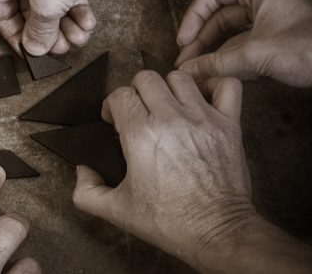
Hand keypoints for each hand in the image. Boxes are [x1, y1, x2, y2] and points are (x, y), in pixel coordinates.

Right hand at [0, 0, 100, 55]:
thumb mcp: (46, 5)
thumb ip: (39, 32)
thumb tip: (34, 49)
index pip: (1, 16)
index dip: (16, 37)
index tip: (30, 52)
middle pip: (29, 15)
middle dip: (48, 34)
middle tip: (60, 48)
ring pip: (51, 7)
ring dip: (66, 26)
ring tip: (79, 37)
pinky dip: (77, 11)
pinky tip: (87, 22)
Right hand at [73, 70, 253, 268]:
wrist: (216, 233)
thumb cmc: (168, 221)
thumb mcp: (116, 211)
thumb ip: (86, 191)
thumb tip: (82, 169)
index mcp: (141, 135)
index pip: (119, 95)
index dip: (112, 106)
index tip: (115, 122)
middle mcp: (171, 119)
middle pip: (146, 78)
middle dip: (136, 92)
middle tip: (139, 112)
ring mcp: (203, 118)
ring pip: (180, 77)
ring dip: (169, 88)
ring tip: (168, 107)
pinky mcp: (229, 124)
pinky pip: (225, 85)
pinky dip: (213, 86)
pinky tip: (202, 102)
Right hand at [175, 0, 311, 87]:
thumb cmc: (310, 50)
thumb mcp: (254, 54)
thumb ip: (215, 63)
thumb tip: (186, 71)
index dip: (194, 16)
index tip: (184, 39)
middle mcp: (264, 3)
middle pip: (220, 17)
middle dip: (201, 40)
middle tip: (185, 61)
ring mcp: (270, 24)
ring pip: (231, 36)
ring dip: (213, 54)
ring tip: (196, 72)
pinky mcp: (276, 44)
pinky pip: (244, 49)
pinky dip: (228, 62)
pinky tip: (215, 76)